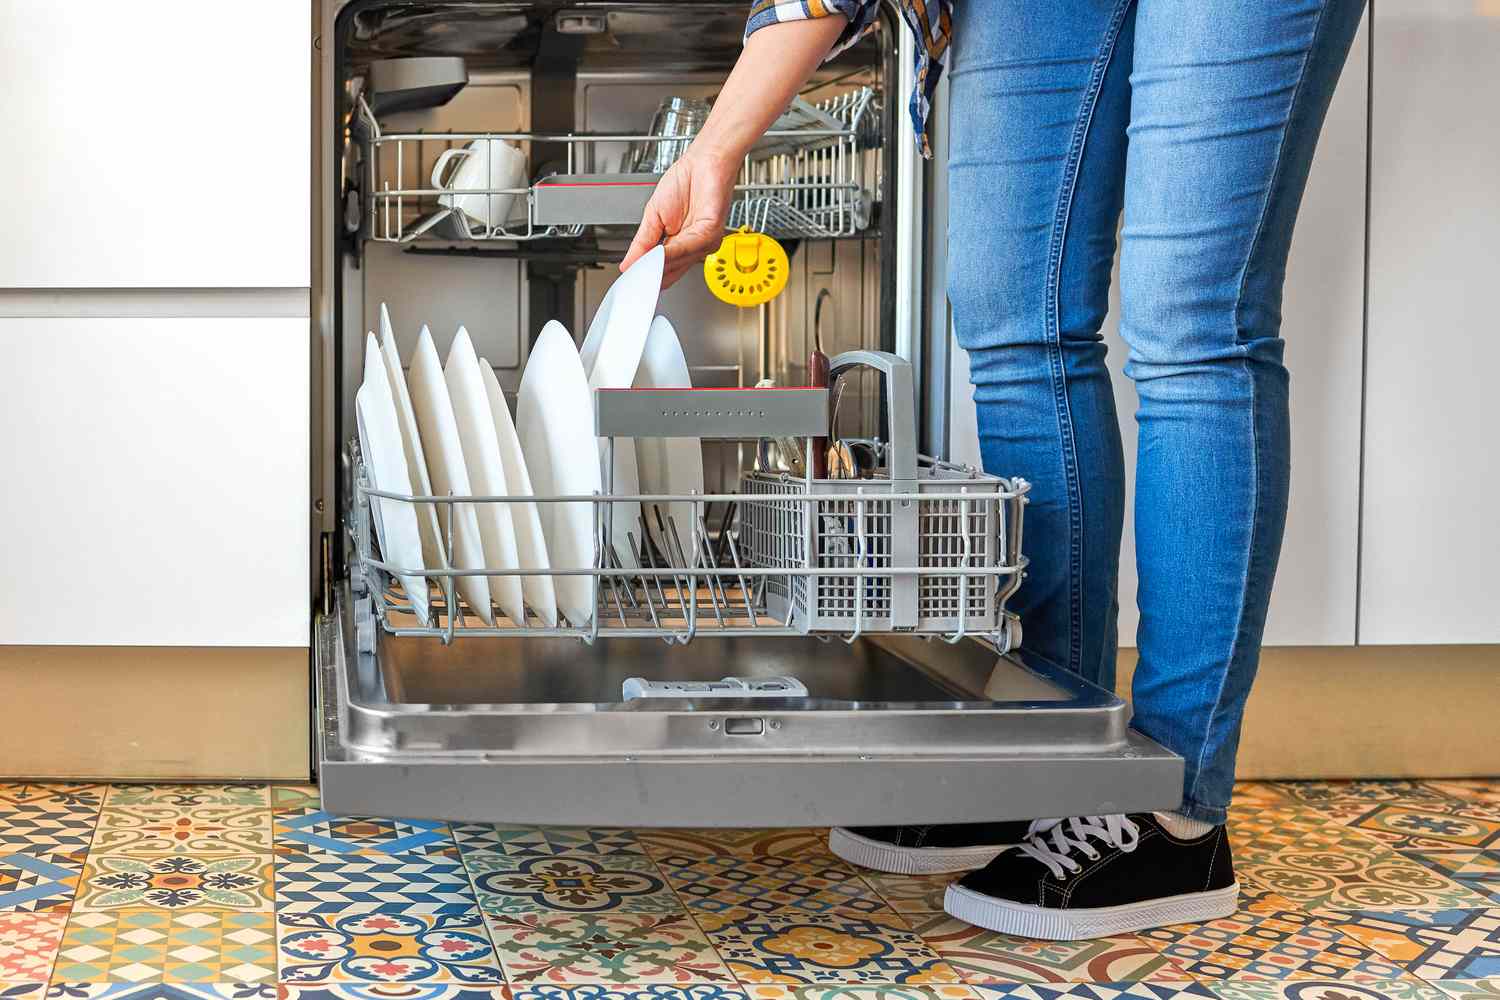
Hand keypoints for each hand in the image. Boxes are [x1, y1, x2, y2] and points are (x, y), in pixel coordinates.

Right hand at [621, 148, 737, 287]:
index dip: (646, 279)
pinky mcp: (711, 231)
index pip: (663, 272)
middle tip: (631, 280)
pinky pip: (688, 247)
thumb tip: (628, 264)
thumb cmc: (685, 182)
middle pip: (669, 273)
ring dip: (657, 266)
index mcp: (681, 246)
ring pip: (678, 263)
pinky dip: (671, 252)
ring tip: (640, 267)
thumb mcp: (653, 216)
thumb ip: (641, 243)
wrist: (704, 161)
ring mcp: (705, 242)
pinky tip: (657, 254)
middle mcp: (695, 248)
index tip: (630, 283)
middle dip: (649, 276)